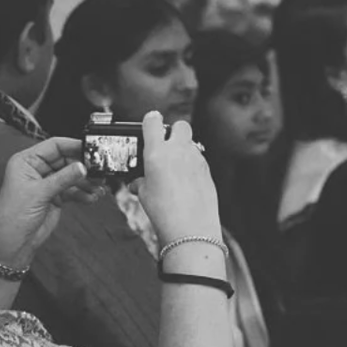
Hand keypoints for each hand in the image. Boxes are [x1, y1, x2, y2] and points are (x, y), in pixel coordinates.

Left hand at [0, 137, 95, 269]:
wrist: (13, 243)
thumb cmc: (12, 216)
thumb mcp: (39, 193)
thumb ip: (64, 178)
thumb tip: (83, 166)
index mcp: (26, 162)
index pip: (54, 146)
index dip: (73, 145)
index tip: (92, 148)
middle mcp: (37, 170)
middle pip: (67, 160)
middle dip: (84, 167)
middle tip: (99, 172)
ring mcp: (47, 183)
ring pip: (73, 176)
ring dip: (87, 182)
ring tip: (98, 188)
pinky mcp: (55, 196)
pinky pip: (75, 190)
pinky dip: (84, 193)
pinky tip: (91, 197)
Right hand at [137, 113, 222, 245]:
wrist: (190, 227)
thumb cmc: (164, 211)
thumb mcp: (143, 193)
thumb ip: (141, 180)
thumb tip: (139, 181)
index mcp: (157, 152)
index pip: (153, 121)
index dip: (150, 120)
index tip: (150, 122)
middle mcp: (179, 151)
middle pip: (180, 125)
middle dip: (173, 131)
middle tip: (165, 144)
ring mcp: (196, 159)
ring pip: (191, 143)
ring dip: (183, 149)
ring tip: (173, 167)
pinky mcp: (208, 169)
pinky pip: (198, 158)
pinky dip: (191, 163)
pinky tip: (185, 179)